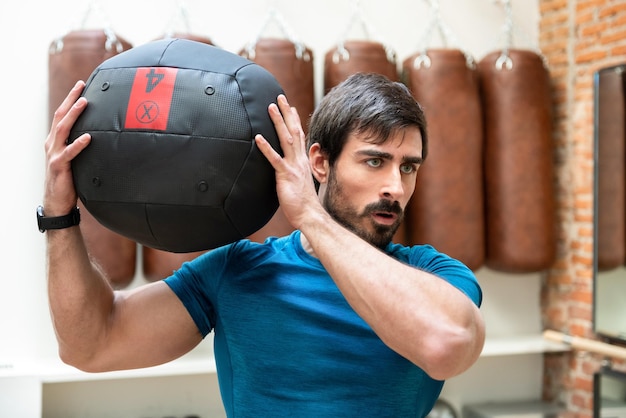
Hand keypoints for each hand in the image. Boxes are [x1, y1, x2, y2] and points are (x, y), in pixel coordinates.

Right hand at [43, 81, 90, 215]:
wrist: (57, 201)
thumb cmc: (69, 179)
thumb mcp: (75, 159)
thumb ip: (81, 146)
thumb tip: (99, 134)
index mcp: (56, 140)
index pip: (62, 115)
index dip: (70, 99)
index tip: (81, 85)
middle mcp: (52, 144)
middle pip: (61, 116)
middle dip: (71, 99)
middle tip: (82, 85)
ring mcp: (54, 154)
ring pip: (63, 129)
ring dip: (74, 115)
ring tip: (84, 103)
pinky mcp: (59, 166)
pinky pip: (69, 153)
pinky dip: (78, 144)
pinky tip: (88, 137)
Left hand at [255, 95, 321, 230]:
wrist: (310, 215)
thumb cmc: (304, 202)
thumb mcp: (300, 182)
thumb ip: (295, 171)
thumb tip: (290, 168)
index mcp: (303, 161)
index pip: (300, 135)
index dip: (294, 120)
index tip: (290, 107)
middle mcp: (300, 160)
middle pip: (294, 131)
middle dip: (286, 113)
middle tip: (280, 97)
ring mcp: (293, 167)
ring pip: (286, 139)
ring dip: (278, 122)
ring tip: (271, 107)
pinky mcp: (286, 175)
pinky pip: (275, 159)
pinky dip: (266, 148)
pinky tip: (258, 138)